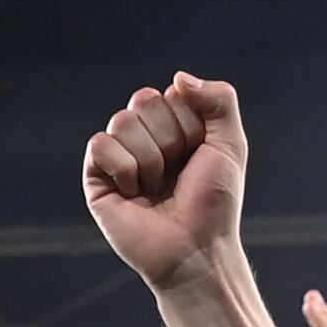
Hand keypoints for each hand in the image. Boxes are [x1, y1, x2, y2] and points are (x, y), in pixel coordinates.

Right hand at [82, 73, 249, 292]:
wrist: (195, 248)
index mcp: (175, 125)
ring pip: (122, 122)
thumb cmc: (214, 202)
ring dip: (148, 159)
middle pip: (143, 101)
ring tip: (156, 188)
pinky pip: (100, 145)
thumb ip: (219, 99)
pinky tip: (133, 193)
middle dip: (168, 138)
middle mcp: (144, 137)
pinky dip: (123, 169)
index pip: (171, 93)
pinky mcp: (96, 179)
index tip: (198, 155)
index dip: (189, 123)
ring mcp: (119, 157)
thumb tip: (177, 78)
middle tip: (176, 173)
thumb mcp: (230, 143)